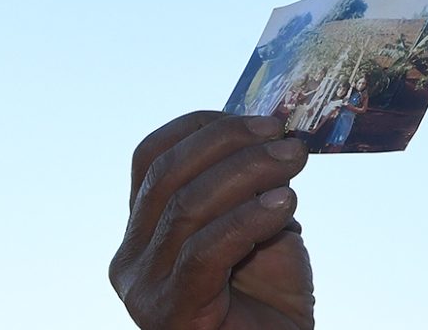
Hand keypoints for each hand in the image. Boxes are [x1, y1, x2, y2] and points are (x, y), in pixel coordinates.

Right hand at [110, 112, 314, 329]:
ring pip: (187, 207)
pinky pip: (205, 252)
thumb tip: (273, 131)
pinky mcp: (171, 313)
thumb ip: (253, 185)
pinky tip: (286, 204)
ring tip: (295, 160)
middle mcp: (132, 256)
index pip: (151, 158)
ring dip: (249, 172)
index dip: (202, 128)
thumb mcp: (259, 225)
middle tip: (285, 135)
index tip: (260, 118)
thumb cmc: (268, 297)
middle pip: (168, 175)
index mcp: (143, 228)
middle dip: (230, 143)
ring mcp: (145, 287)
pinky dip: (249, 219)